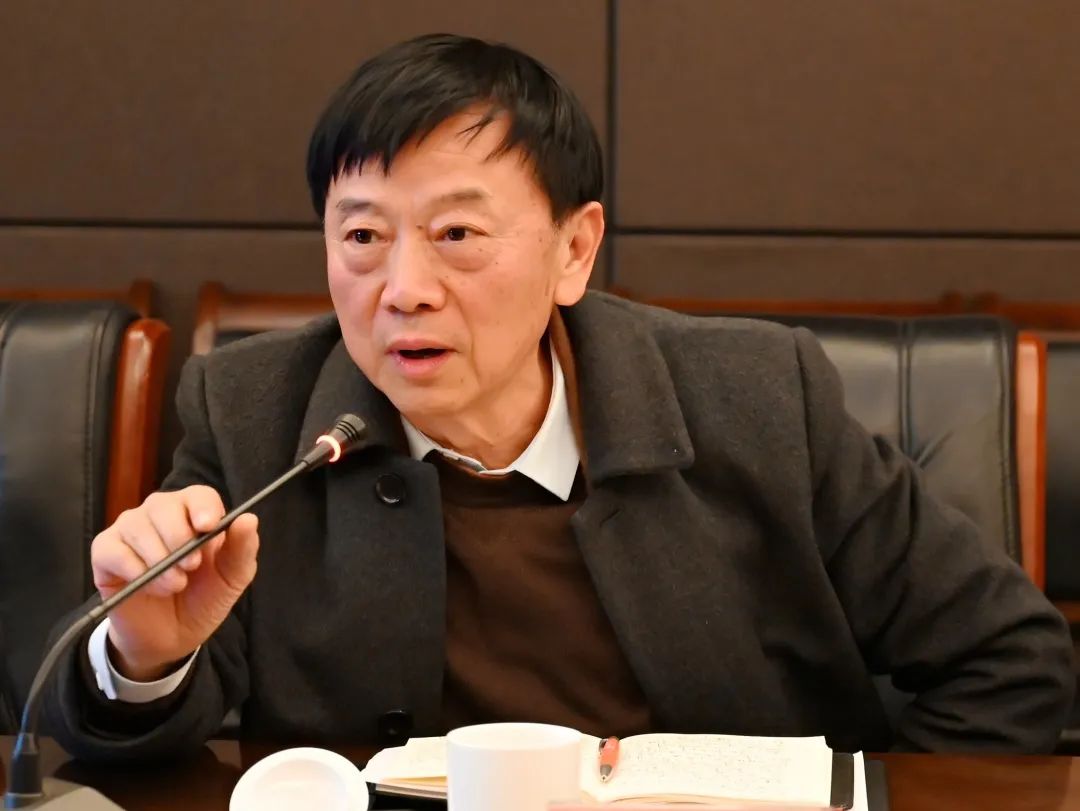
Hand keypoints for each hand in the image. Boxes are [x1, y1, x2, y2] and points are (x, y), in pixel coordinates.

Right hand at [90, 485, 258, 680]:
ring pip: (137, 527)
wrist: (171, 636)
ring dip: (158, 561)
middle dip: (179, 539)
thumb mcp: (231, 578)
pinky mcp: (105, 551)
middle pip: (164, 505)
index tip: (207, 527)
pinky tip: (146, 584)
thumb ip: (242, 549)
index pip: (198, 495)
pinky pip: (113, 549)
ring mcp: (130, 529)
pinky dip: (133, 569)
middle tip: (191, 568)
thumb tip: (248, 519)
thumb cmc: (203, 598)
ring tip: (174, 585)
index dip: (202, 507)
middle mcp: (160, 513)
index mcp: (195, 514)